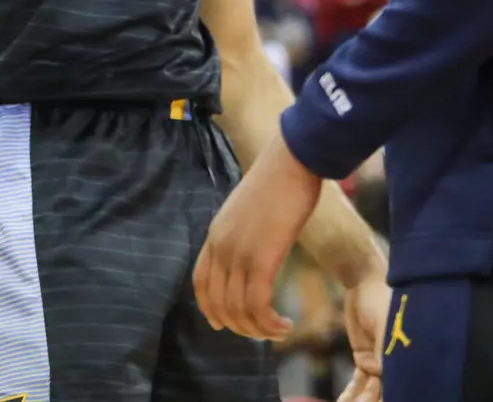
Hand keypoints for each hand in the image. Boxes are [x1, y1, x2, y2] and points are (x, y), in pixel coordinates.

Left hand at [193, 133, 323, 339]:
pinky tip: (285, 324)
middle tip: (264, 331)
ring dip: (259, 329)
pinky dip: (269, 323)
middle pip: (218, 303)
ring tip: (279, 331)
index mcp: (215, 235)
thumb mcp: (250, 211)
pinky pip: (257, 305)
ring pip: (238, 310)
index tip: (224, 324)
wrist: (292, 161)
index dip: (210, 309)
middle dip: (240, 326)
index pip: (201, 283)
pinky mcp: (262, 258)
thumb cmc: (279, 181)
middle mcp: (221, 247)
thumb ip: (244, 232)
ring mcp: (239, 253)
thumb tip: (257, 249)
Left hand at [334, 278, 391, 401]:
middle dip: (371, 400)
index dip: (390, 395)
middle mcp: (396, 362)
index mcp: (409, 355)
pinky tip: (343, 400)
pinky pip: (358, 380)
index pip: (400, 383)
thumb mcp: (386, 328)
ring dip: (358, 399)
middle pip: (384, 391)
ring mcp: (380, 361)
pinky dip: (351, 391)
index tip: (376, 401)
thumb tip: (382, 376)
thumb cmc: (381, 301)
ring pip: (370, 390)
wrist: (363, 281)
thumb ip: (385, 353)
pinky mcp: (365, 357)